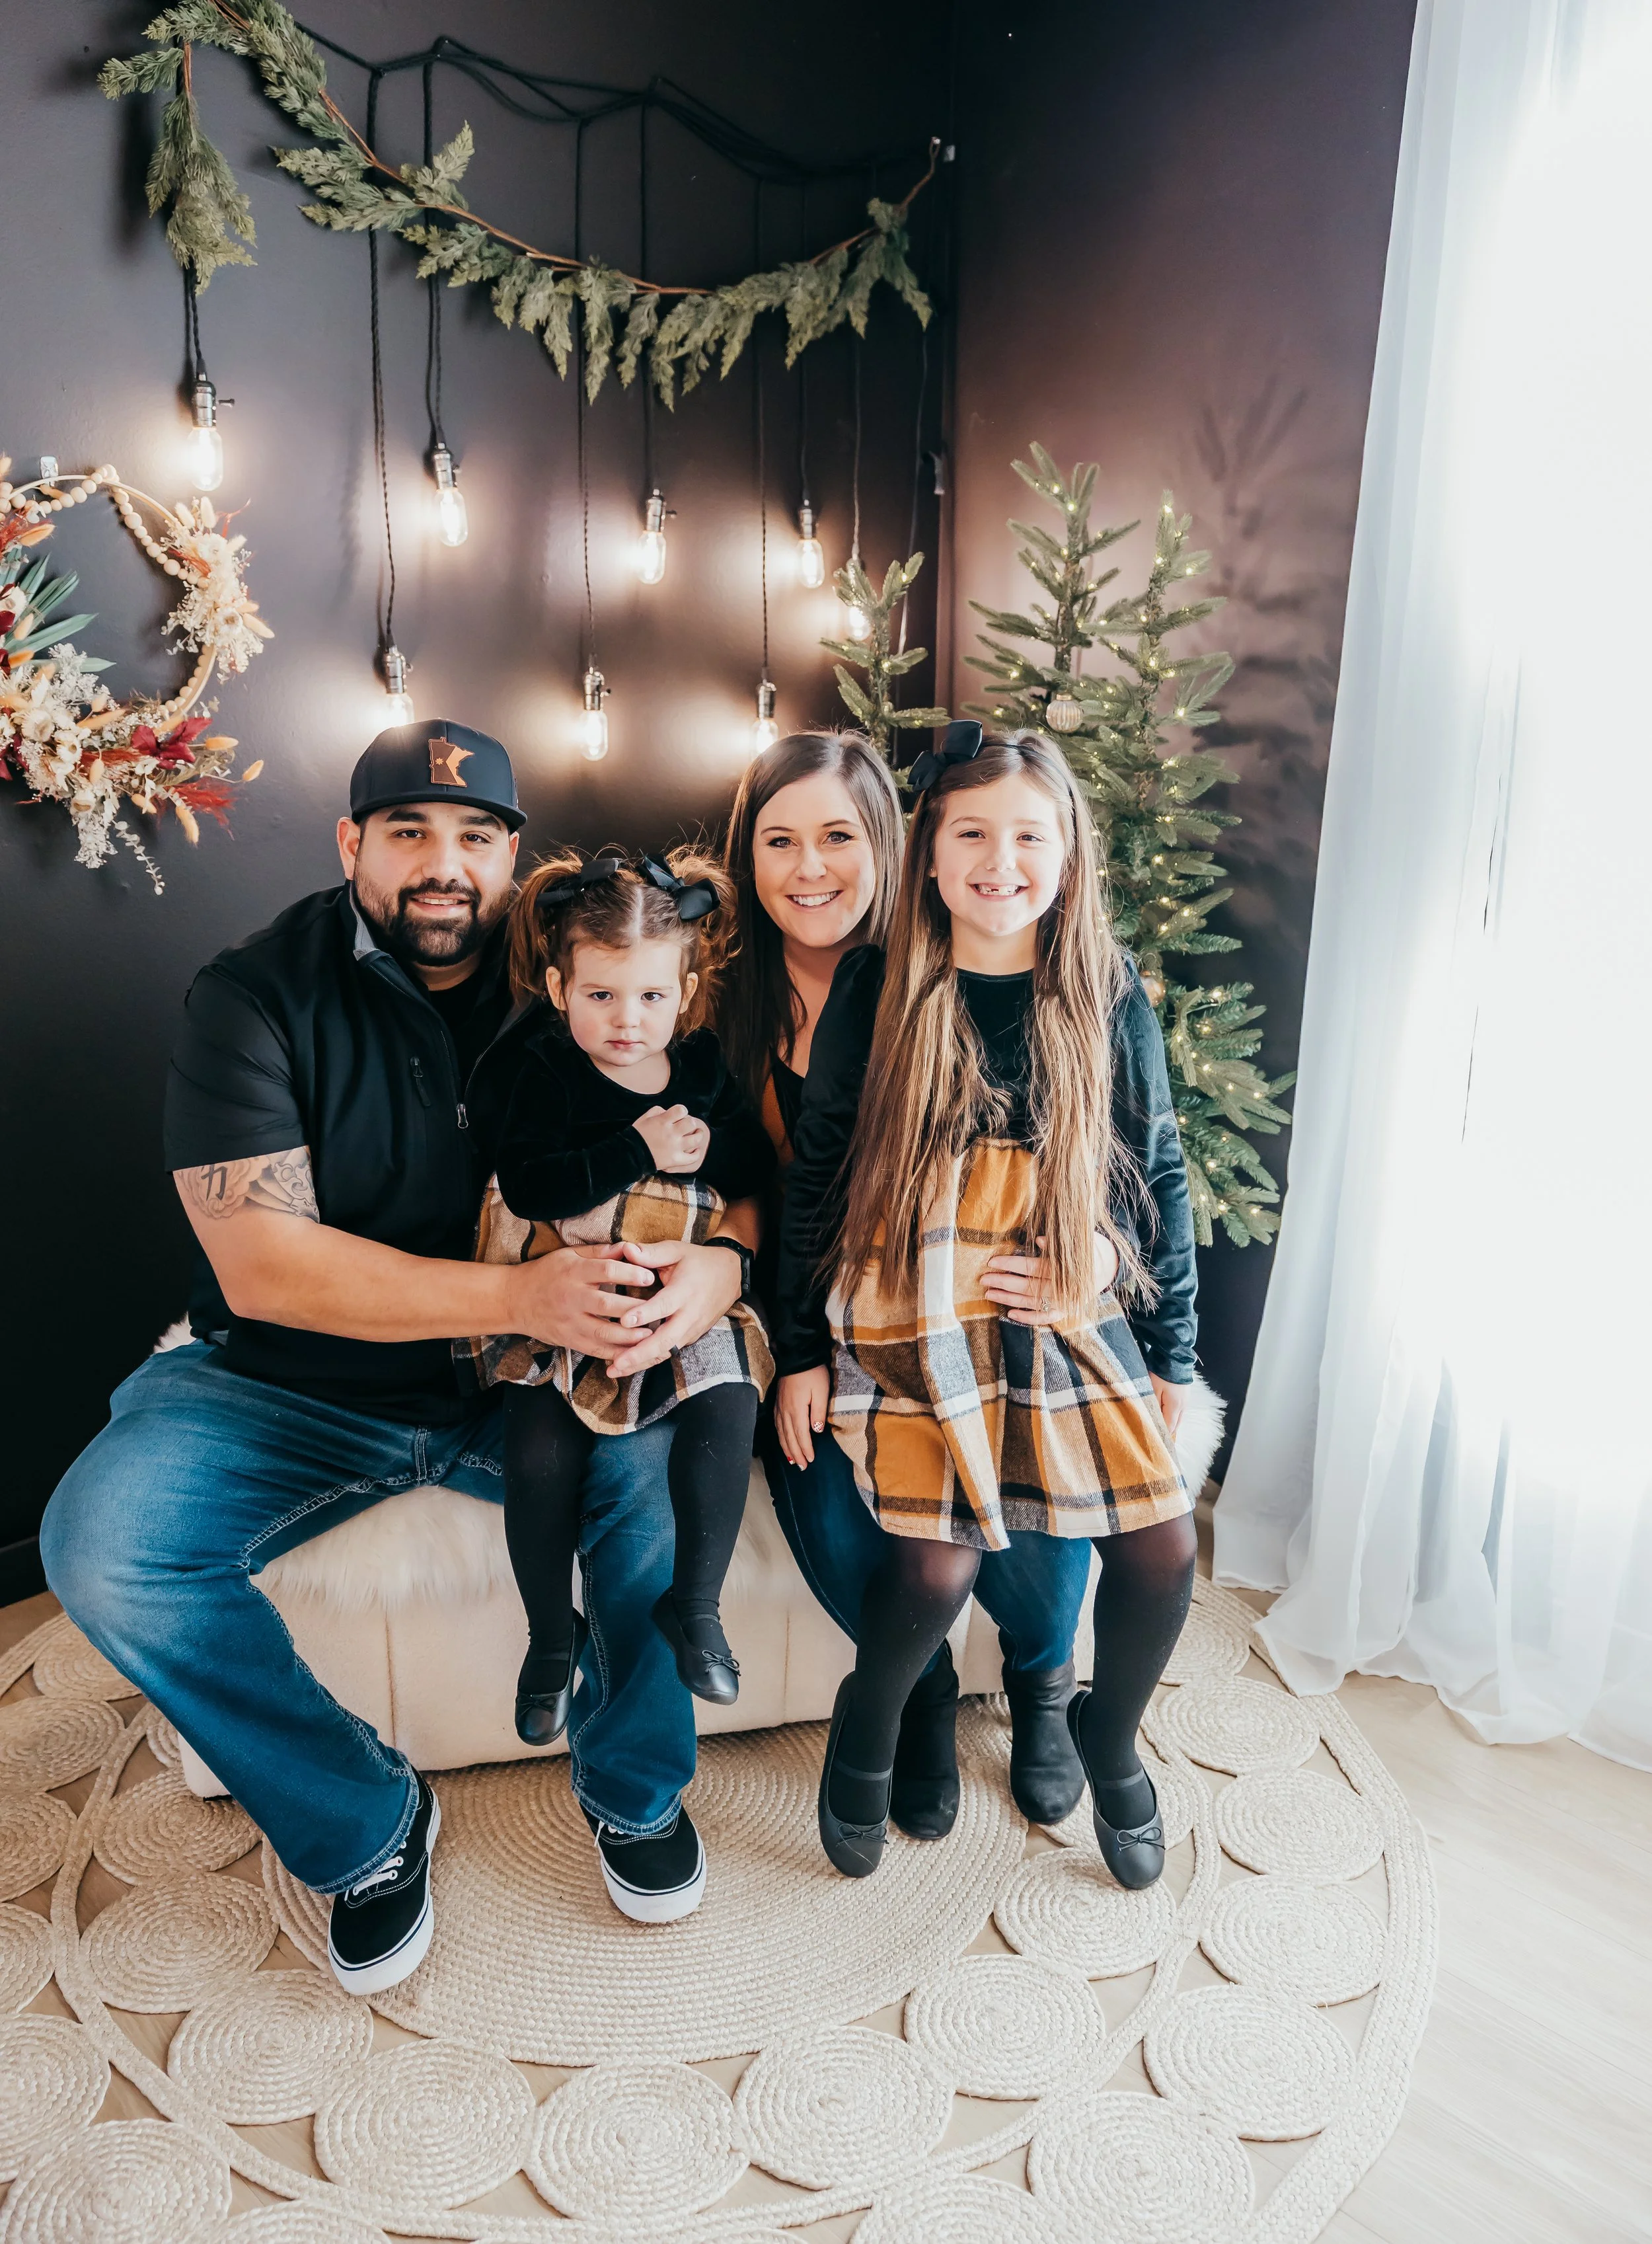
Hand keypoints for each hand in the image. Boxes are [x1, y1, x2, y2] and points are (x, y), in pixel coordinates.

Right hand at [510, 1242, 656, 1354]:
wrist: (514, 1300)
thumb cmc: (546, 1273)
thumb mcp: (569, 1255)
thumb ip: (600, 1252)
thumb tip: (629, 1247)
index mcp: (574, 1272)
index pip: (607, 1271)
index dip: (630, 1275)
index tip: (650, 1277)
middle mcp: (572, 1298)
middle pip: (608, 1305)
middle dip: (636, 1309)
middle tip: (660, 1310)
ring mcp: (569, 1322)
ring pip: (603, 1332)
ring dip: (629, 1336)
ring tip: (651, 1335)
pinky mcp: (568, 1340)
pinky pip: (594, 1349)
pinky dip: (614, 1353)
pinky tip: (632, 1352)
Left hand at [602, 1238, 742, 1376]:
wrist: (729, 1275)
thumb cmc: (698, 1261)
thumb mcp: (677, 1250)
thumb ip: (652, 1252)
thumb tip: (626, 1248)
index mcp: (685, 1290)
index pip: (664, 1305)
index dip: (645, 1314)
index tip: (625, 1321)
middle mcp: (689, 1315)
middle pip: (666, 1339)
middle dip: (640, 1353)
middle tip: (615, 1363)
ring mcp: (691, 1330)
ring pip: (666, 1351)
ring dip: (641, 1362)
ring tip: (614, 1371)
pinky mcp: (690, 1337)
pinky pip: (669, 1352)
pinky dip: (649, 1360)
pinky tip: (627, 1365)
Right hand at [634, 1104, 707, 1173]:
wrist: (631, 1155)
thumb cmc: (638, 1134)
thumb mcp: (645, 1117)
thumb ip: (659, 1111)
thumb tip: (669, 1111)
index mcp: (663, 1121)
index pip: (681, 1110)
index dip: (682, 1111)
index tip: (679, 1115)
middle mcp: (671, 1133)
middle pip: (691, 1123)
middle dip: (690, 1123)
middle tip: (687, 1126)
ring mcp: (675, 1147)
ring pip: (695, 1139)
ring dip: (698, 1136)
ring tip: (697, 1135)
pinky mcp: (676, 1159)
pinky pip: (692, 1157)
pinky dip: (696, 1153)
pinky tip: (696, 1150)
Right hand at [775, 1367, 830, 1468]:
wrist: (797, 1356)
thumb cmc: (813, 1373)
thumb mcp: (821, 1391)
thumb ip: (818, 1412)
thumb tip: (816, 1432)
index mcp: (797, 1410)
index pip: (801, 1435)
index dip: (805, 1449)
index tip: (810, 1460)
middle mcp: (785, 1412)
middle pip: (789, 1438)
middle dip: (796, 1453)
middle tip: (802, 1467)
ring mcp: (780, 1407)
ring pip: (781, 1433)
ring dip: (786, 1448)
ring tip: (792, 1460)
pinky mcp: (778, 1403)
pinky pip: (777, 1424)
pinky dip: (780, 1436)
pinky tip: (783, 1441)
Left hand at [982, 1232, 1119, 1324]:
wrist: (1106, 1268)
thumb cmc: (1086, 1250)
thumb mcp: (1077, 1240)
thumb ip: (1057, 1241)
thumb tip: (1037, 1239)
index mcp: (1064, 1269)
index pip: (1032, 1266)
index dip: (1010, 1264)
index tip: (992, 1261)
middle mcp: (1063, 1289)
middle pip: (1027, 1286)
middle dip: (1003, 1282)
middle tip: (983, 1279)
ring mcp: (1064, 1303)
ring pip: (1032, 1303)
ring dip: (1008, 1299)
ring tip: (989, 1294)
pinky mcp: (1066, 1312)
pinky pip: (1044, 1318)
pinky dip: (1027, 1317)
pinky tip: (1010, 1313)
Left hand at [1150, 1373, 1188, 1442]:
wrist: (1174, 1357)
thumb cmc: (1161, 1373)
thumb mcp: (1153, 1389)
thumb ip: (1154, 1407)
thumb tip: (1155, 1421)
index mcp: (1175, 1406)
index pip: (1169, 1427)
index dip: (1162, 1434)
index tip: (1153, 1438)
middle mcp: (1183, 1406)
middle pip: (1176, 1425)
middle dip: (1166, 1430)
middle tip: (1155, 1434)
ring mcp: (1186, 1400)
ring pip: (1178, 1418)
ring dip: (1170, 1422)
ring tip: (1158, 1424)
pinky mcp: (1186, 1395)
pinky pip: (1179, 1410)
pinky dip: (1173, 1414)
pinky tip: (1165, 1412)